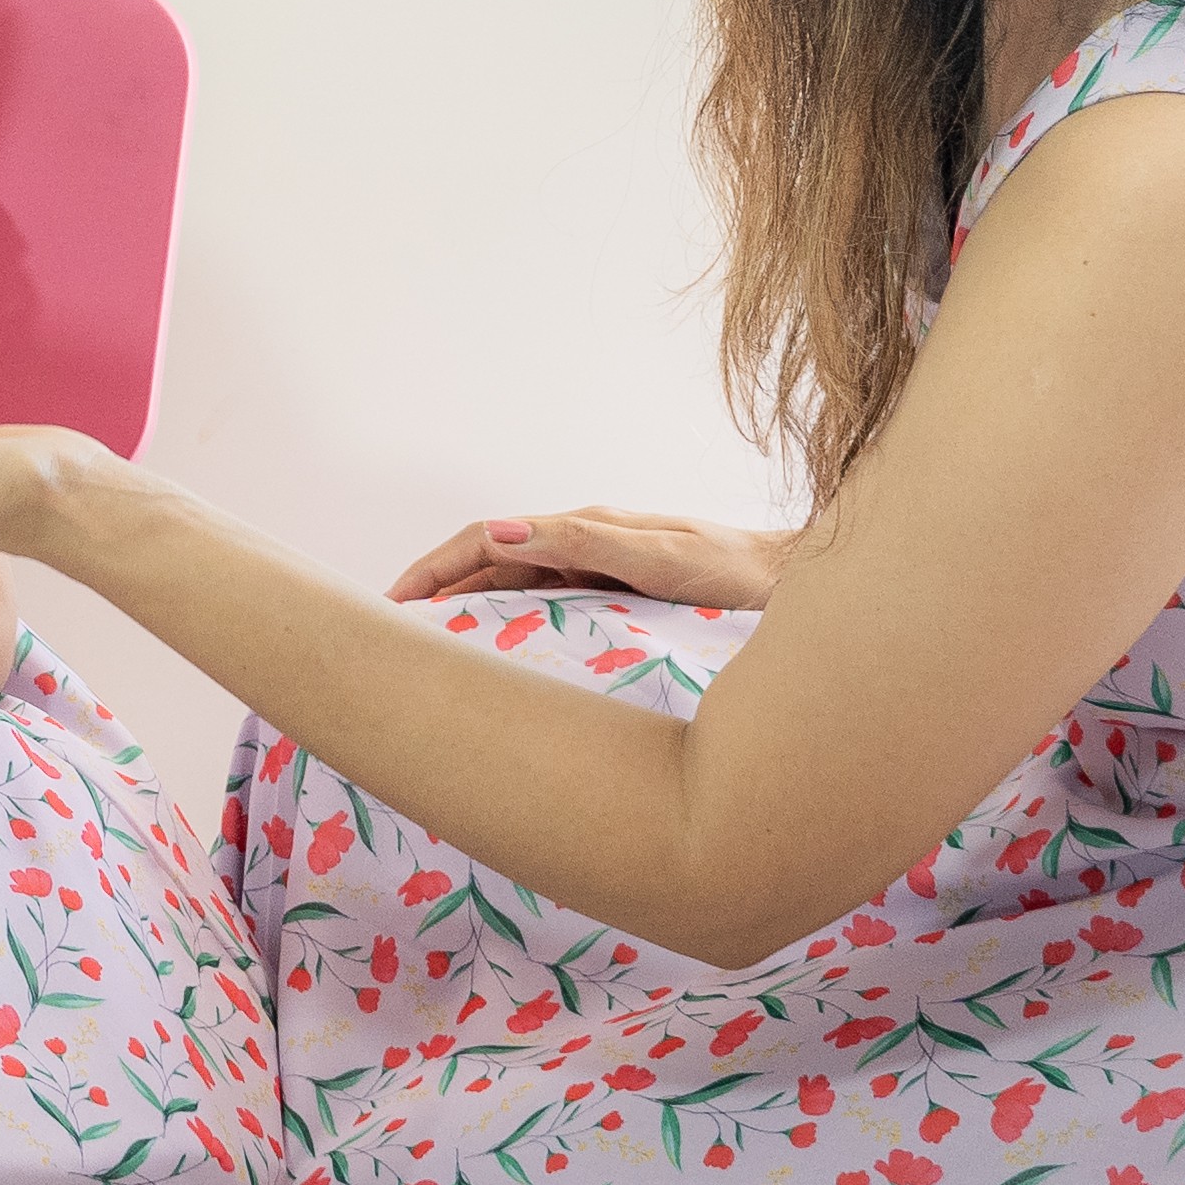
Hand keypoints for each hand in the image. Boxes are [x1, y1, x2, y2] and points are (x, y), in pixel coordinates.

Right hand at [387, 506, 791, 609]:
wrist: (794, 583)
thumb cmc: (734, 572)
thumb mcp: (657, 557)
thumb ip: (582, 542)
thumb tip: (498, 531)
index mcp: (581, 530)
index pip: (485, 539)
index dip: (434, 569)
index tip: (391, 604)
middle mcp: (583, 546)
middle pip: (489, 562)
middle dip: (435, 589)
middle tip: (389, 633)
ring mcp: (597, 571)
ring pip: (512, 586)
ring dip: (464, 607)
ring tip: (427, 647)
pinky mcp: (615, 597)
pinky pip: (543, 607)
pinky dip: (504, 623)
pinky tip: (499, 654)